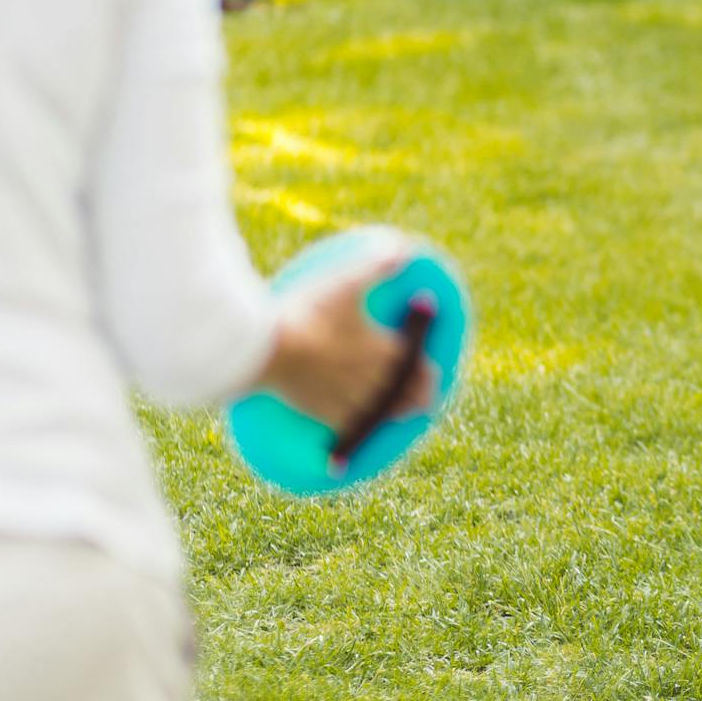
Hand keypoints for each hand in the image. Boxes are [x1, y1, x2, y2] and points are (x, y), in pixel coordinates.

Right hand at [256, 250, 437, 430]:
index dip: (430, 367)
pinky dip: (354, 439)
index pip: (419, 364)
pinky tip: (349, 453)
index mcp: (386, 352)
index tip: (434, 367)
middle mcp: (375, 382)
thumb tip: (404, 247)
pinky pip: (349, 430)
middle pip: (409, 396)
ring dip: (396, 414)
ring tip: (401, 415)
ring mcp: (351, 401)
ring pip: (384, 415)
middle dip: (422, 395)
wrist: (267, 351)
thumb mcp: (345, 282)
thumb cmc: (310, 314)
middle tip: (427, 397)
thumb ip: (377, 264)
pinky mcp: (325, 415)